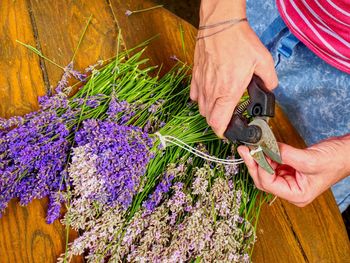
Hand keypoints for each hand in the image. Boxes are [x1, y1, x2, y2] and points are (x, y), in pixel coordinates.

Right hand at [190, 8, 277, 136]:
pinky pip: (195, 95)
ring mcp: (202, 84)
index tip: (228, 133)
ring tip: (220, 106)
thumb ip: (270, 80)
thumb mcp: (263, 60)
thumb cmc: (240, 41)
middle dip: (218, 123)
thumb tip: (269, 88)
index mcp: (228, 91)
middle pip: (209, 118)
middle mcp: (212, 91)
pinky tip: (209, 94)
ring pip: (201, 108)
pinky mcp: (196, 75)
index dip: (222, 133)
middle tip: (227, 119)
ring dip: (210, 112)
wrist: (221, 25)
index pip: (219, 122)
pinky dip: (201, 99)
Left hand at [238, 136, 349, 206]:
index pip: (269, 184)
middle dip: (254, 164)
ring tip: (253, 146)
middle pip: (263, 180)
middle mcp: (291, 190)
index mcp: (297, 195)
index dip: (260, 168)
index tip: (255, 152)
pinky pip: (272, 163)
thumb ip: (285, 155)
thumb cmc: (336, 161)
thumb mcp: (309, 160)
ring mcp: (289, 180)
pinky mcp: (288, 169)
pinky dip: (266, 155)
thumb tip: (266, 148)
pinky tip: (263, 147)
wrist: (347, 152)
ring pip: (265, 171)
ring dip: (258, 158)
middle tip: (245, 149)